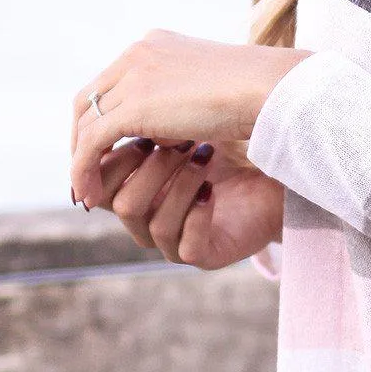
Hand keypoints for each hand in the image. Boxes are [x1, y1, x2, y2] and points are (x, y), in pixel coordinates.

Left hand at [69, 27, 307, 208]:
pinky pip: (93, 143)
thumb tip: (167, 132)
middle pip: (89, 98)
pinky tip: (89, 195)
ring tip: (85, 190)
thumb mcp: (208, 91)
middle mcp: (136, 55)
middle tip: (88, 170)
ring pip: (86, 122)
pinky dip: (85, 169)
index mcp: (154, 45)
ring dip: (80, 158)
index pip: (110, 82)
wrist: (270, 89)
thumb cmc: (257, 93)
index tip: (107, 148)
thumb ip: (181, 101)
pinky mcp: (134, 106)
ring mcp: (132, 77)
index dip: (102, 116)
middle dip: (82, 137)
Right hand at [89, 135, 283, 269]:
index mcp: (134, 193)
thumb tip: (103, 116)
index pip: (100, 189)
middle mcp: (148, 222)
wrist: (270, 172)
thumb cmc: (222, 148)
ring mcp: (175, 242)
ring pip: (155, 225)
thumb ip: (137, 128)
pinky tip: (211, 189)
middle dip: (151, 168)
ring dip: (180, 185)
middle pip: (122, 206)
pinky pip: (186, 245)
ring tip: (204, 155)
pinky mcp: (204, 255)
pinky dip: (197, 212)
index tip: (143, 127)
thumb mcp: (175, 131)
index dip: (116, 161)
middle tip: (179, 140)